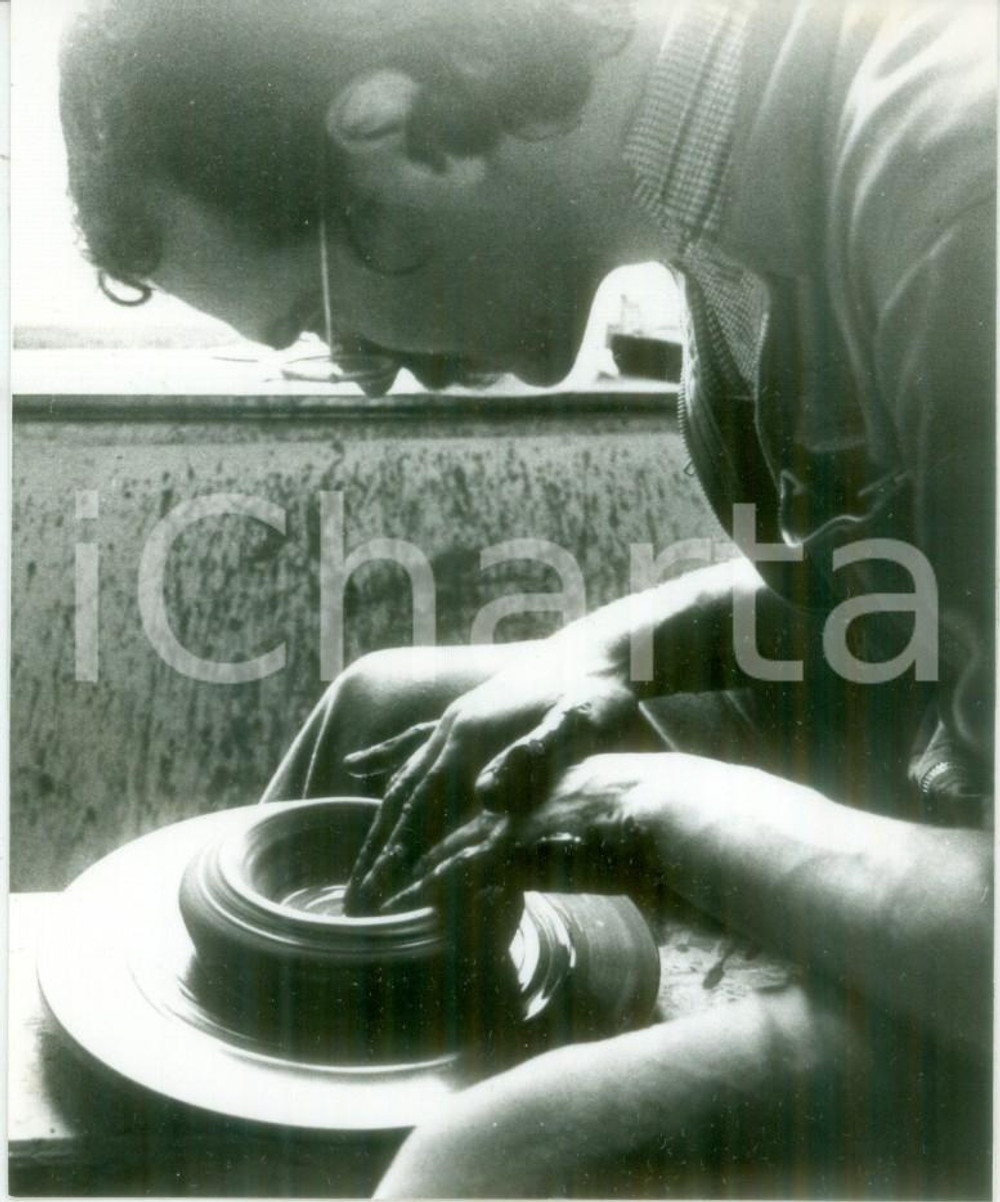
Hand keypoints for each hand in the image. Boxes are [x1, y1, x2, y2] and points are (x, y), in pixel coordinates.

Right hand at [342, 647, 638, 913]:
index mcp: (475, 738)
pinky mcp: (466, 713)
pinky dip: (384, 758)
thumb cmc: (597, 693)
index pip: (423, 808)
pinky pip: (413, 742)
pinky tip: (359, 768)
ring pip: (403, 776)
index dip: (396, 854)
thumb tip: (484, 794)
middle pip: (401, 799)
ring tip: (357, 865)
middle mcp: (453, 729)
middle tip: (352, 903)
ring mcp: (455, 720)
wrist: (601, 649)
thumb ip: (535, 756)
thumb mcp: (580, 726)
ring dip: (377, 823)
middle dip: (375, 852)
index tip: (372, 898)